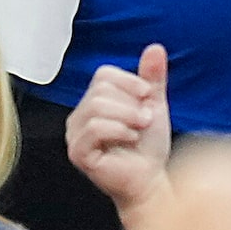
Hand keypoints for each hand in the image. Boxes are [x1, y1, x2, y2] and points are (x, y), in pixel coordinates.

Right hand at [64, 45, 170, 216]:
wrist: (150, 181)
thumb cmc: (148, 148)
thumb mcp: (154, 105)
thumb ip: (153, 78)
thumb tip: (155, 48)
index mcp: (94, 101)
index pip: (104, 74)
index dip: (130, 82)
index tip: (147, 98)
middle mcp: (80, 116)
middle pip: (101, 90)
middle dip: (131, 104)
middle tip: (144, 121)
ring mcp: (75, 135)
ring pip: (97, 107)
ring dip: (128, 118)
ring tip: (138, 131)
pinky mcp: (78, 153)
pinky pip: (95, 128)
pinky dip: (119, 131)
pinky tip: (129, 140)